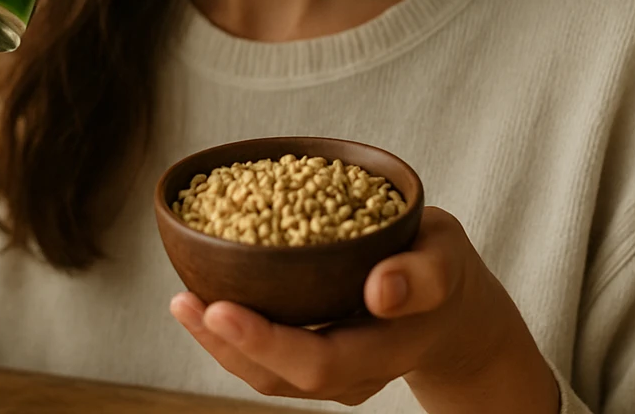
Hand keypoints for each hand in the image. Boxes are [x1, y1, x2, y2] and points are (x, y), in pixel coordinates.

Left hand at [169, 207, 559, 412]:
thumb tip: (381, 289)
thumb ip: (424, 273)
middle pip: (282, 377)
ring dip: (218, 343)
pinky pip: (267, 360)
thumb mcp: (447, 255)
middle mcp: (355, 372)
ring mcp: (332, 372)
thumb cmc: (443, 270)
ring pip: (267, 375)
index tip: (220, 307)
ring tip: (182, 303)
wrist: (452, 313)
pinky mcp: (314, 358)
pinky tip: (200, 300)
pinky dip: (230, 335)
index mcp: (387, 346)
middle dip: (226, 345)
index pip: (320, 361)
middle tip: (184, 302)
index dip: (266, 341)